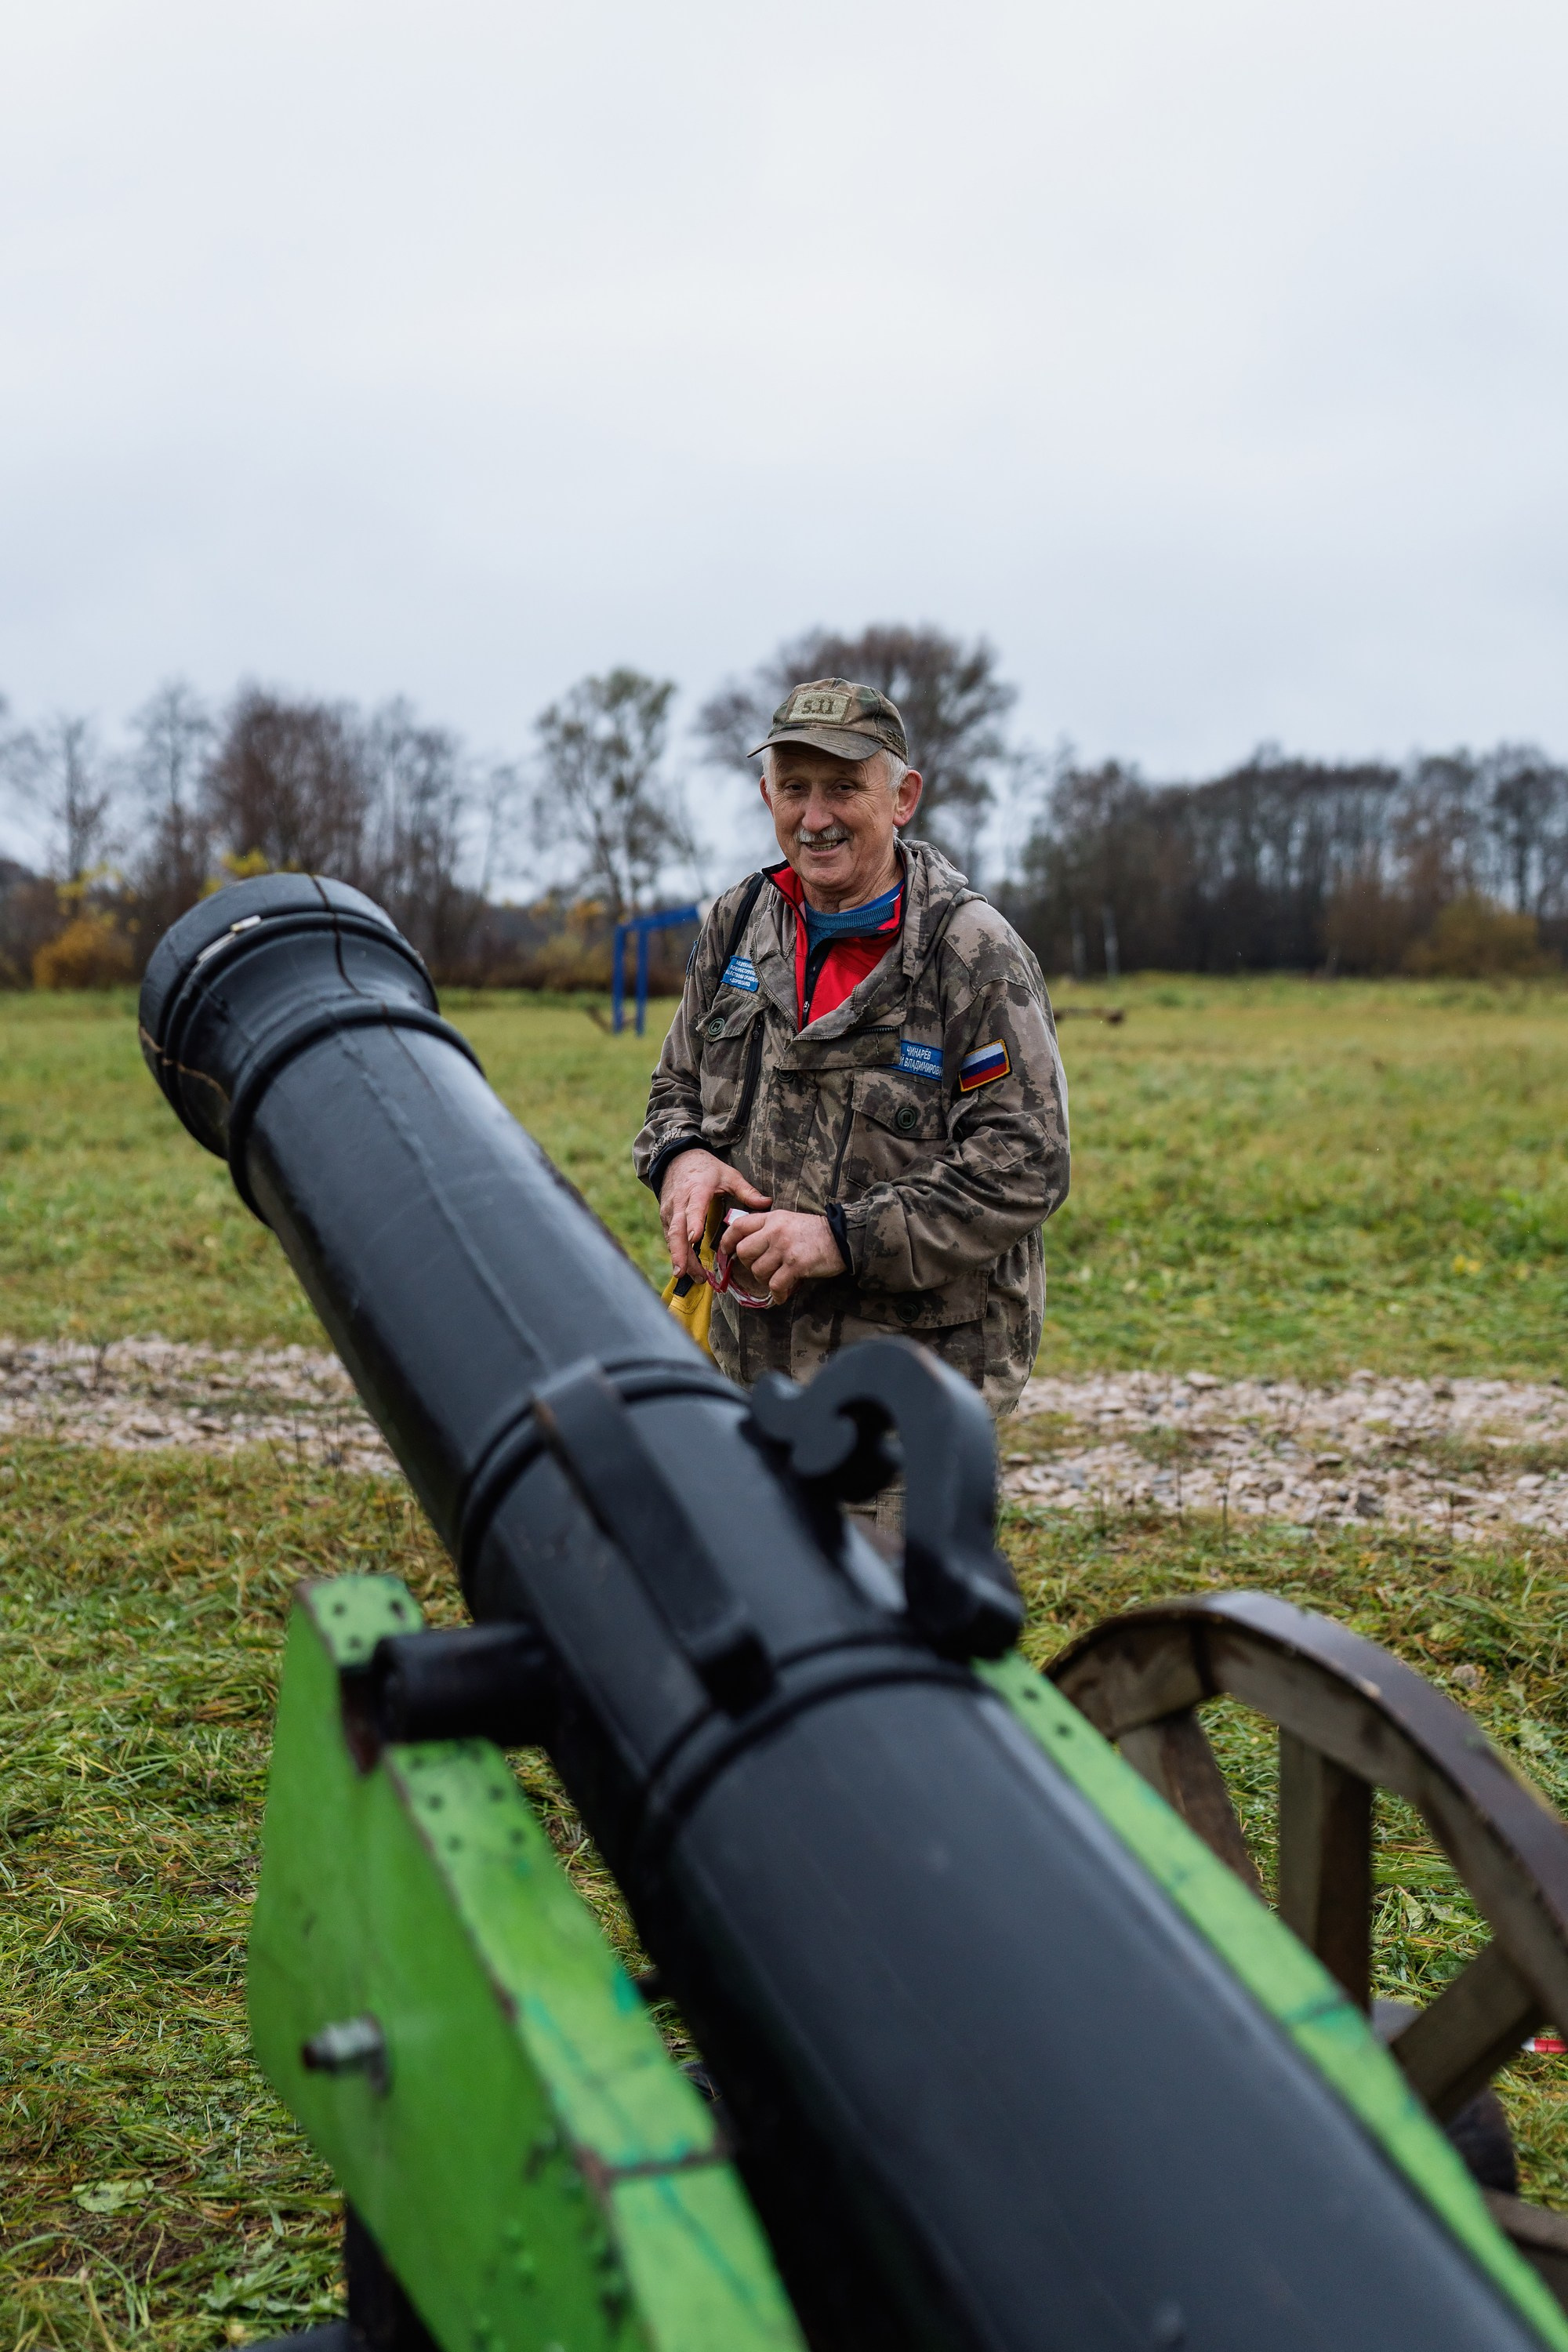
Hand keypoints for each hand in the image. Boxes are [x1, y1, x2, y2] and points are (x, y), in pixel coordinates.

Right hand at [659, 1150, 769, 1282]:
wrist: (677, 1159)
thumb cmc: (706, 1168)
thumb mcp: (728, 1174)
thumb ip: (746, 1190)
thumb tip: (767, 1203)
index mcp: (697, 1190)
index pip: (694, 1208)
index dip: (694, 1223)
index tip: (695, 1238)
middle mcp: (680, 1202)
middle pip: (677, 1229)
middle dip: (680, 1252)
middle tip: (685, 1272)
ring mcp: (670, 1211)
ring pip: (671, 1236)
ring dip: (678, 1257)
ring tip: (685, 1276)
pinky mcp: (665, 1217)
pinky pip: (669, 1237)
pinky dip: (675, 1252)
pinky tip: (682, 1268)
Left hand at [724, 1209, 844, 1303]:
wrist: (842, 1238)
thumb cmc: (815, 1232)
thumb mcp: (788, 1220)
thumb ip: (768, 1228)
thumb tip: (745, 1245)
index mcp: (773, 1218)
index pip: (739, 1226)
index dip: (727, 1240)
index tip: (725, 1251)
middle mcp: (775, 1231)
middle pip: (744, 1251)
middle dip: (747, 1264)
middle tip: (759, 1267)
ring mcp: (785, 1248)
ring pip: (758, 1270)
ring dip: (764, 1279)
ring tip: (776, 1278)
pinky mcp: (796, 1265)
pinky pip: (776, 1285)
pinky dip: (777, 1293)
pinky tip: (782, 1294)